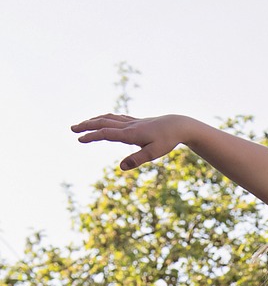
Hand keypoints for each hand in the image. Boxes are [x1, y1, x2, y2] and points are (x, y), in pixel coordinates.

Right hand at [70, 113, 188, 169]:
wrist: (177, 125)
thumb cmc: (167, 140)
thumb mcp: (153, 153)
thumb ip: (137, 160)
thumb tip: (120, 167)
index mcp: (130, 134)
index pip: (106, 133)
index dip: (92, 136)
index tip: (79, 139)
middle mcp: (127, 126)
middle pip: (102, 123)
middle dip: (86, 126)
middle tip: (72, 129)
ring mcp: (131, 122)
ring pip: (107, 118)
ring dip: (93, 121)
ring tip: (82, 124)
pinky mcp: (135, 122)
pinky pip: (115, 118)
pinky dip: (104, 118)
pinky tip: (102, 121)